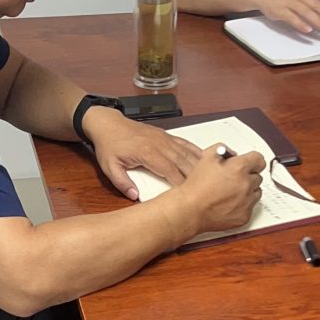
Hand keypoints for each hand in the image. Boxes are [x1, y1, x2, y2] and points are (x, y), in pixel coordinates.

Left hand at [84, 106, 202, 201]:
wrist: (108, 124)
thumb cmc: (109, 145)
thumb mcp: (109, 167)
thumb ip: (122, 183)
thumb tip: (134, 196)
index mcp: (147, 153)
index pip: (170, 171)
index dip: (181, 184)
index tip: (189, 195)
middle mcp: (159, 144)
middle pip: (183, 162)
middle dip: (195, 176)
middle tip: (206, 188)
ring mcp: (164, 139)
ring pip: (187, 153)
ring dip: (199, 164)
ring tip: (211, 176)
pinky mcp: (166, 135)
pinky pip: (185, 144)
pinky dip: (196, 151)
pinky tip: (204, 158)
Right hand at [177, 147, 266, 234]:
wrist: (189, 209)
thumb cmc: (196, 187)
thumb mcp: (206, 158)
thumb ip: (222, 149)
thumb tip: (231, 153)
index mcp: (239, 168)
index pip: (259, 160)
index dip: (253, 160)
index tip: (250, 163)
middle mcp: (246, 185)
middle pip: (257, 176)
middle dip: (247, 176)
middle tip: (232, 179)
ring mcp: (246, 202)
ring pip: (256, 192)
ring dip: (247, 191)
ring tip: (230, 192)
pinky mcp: (244, 216)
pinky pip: (250, 208)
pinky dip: (242, 205)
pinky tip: (228, 203)